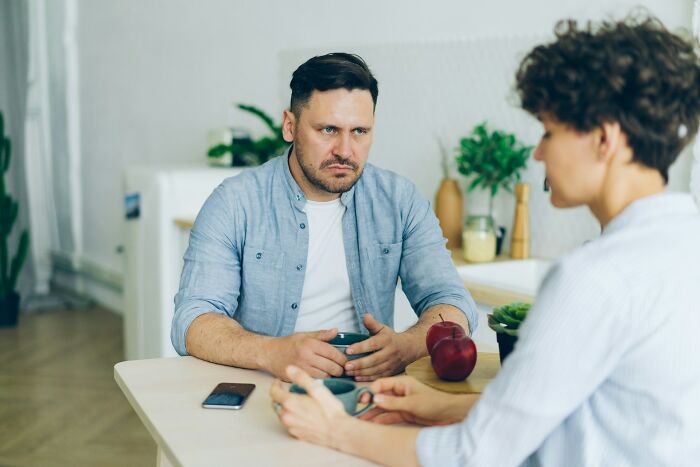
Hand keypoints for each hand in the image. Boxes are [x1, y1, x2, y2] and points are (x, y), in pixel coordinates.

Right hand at [265, 329, 346, 380]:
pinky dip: (323, 380)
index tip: (345, 361)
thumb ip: (321, 335)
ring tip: (335, 373)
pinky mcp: (297, 377)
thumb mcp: (304, 335)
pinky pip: (315, 381)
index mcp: (309, 344)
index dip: (342, 359)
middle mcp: (306, 356)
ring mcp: (301, 368)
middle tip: (343, 369)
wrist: (269, 354)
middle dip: (340, 369)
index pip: (332, 353)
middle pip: (331, 366)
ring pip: (325, 376)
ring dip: (332, 376)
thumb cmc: (288, 344)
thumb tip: (336, 331)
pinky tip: (324, 377)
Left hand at [270, 365, 352, 448]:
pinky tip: (302, 415)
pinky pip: (289, 424)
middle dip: (280, 396)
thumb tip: (289, 368)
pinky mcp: (296, 434)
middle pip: (276, 404)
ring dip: (285, 407)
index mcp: (290, 403)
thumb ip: (301, 378)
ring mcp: (291, 427)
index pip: (274, 392)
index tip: (279, 381)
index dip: (275, 385)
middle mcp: (287, 416)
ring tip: (296, 402)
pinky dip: (291, 417)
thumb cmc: (330, 411)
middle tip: (288, 391)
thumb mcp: (317, 389)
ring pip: (282, 414)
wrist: (338, 432)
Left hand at [344, 314, 414, 380]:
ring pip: (375, 370)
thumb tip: (365, 316)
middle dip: (359, 364)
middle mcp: (390, 353)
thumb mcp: (383, 328)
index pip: (372, 344)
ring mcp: (391, 364)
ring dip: (361, 372)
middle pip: (374, 360)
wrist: (410, 348)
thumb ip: (372, 324)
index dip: (360, 347)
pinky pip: (378, 376)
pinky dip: (367, 378)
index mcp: (387, 340)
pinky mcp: (391, 372)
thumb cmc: (391, 338)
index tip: (347, 350)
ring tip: (348, 372)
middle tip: (346, 366)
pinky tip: (356, 377)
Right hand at [359, 375, 473, 425]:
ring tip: (360, 418)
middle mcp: (400, 391)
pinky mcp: (405, 413)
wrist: (450, 414)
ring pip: (383, 407)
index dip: (370, 390)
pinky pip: (390, 415)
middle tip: (356, 409)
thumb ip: (393, 402)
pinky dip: (381, 419)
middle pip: (380, 395)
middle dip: (368, 402)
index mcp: (402, 383)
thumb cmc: (434, 403)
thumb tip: (374, 398)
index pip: (381, 384)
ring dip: (373, 412)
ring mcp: (402, 402)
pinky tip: (372, 423)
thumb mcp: (412, 403)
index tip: (362, 398)